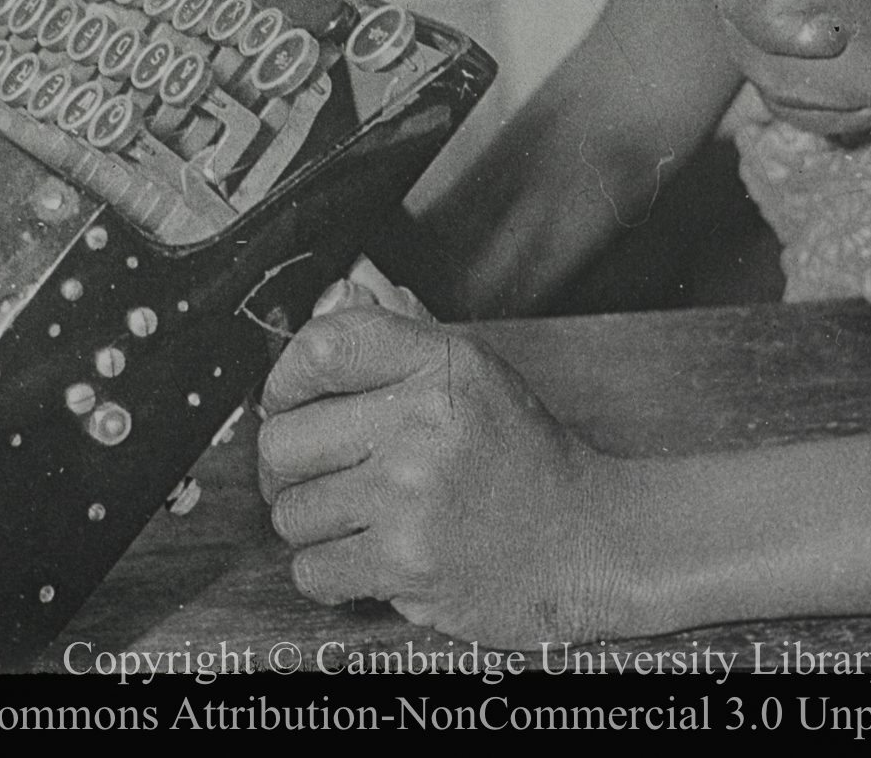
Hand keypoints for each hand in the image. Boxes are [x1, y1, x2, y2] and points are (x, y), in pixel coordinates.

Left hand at [257, 301, 630, 647]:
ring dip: (315, 523)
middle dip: (289, 466)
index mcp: (441, 365)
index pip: (321, 349)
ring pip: (290, 510)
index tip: (289, 400)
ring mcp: (412, 495)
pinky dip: (329, 571)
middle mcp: (424, 423)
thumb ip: (398, 336)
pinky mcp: (406, 562)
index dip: (284, 379)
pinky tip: (370, 555)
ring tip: (363, 516)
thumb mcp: (473, 373)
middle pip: (284, 439)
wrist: (586, 539)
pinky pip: (311, 568)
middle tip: (320, 473)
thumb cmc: (521, 458)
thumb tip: (331, 298)